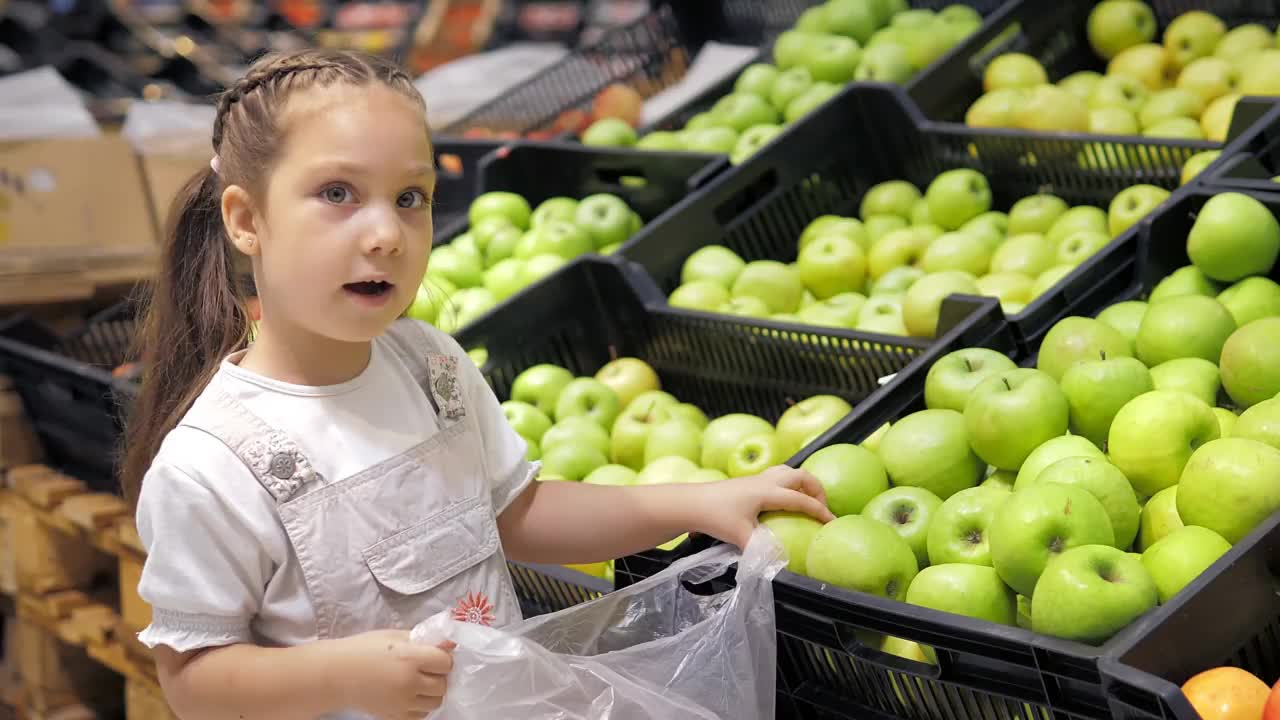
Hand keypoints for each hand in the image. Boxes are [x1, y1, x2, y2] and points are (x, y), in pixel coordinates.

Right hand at [333, 629, 455, 719]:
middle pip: (443, 684)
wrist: (335, 674)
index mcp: (409, 658)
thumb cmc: (363, 649)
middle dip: (439, 675)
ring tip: (419, 682)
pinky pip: (421, 715)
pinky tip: (410, 694)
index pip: (445, 662)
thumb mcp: (393, 636)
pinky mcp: (394, 717)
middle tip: (427, 668)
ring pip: (435, 702)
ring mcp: (402, 703)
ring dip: (432, 692)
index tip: (434, 655)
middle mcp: (409, 682)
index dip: (442, 657)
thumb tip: (450, 643)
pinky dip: (420, 706)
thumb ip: (423, 639)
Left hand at [693, 465, 834, 548]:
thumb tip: (778, 562)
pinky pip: (776, 477)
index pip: (801, 499)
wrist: (690, 502)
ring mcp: (756, 479)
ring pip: (788, 472)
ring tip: (806, 502)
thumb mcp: (740, 536)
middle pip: (800, 475)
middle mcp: (765, 481)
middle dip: (816, 489)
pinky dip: (788, 485)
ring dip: (802, 484)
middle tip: (821, 508)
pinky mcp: (747, 483)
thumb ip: (761, 549)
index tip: (831, 522)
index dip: (819, 510)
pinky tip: (782, 503)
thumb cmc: (714, 516)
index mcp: (768, 492)